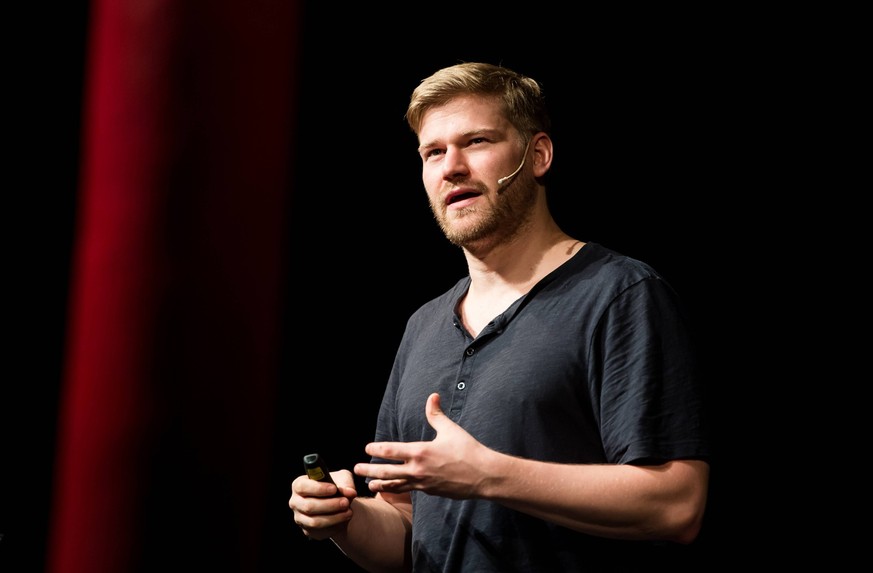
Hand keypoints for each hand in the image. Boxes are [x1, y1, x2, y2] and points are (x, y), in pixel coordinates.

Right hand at [288, 469, 356, 539]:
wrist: (337, 505)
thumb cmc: (335, 487)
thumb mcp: (342, 479)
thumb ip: (346, 483)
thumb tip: (350, 492)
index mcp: (299, 485)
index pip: (302, 487)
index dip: (318, 488)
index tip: (334, 489)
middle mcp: (296, 502)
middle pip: (309, 506)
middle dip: (330, 505)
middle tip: (345, 502)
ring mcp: (300, 518)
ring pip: (314, 521)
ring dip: (334, 517)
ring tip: (348, 512)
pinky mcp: (307, 531)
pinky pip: (320, 531)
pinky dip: (334, 526)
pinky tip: (344, 519)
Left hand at [354, 393, 490, 498]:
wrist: (483, 476)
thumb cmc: (468, 451)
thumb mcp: (450, 430)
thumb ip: (436, 414)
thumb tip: (432, 396)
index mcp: (421, 452)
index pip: (391, 451)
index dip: (376, 450)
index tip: (367, 448)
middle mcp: (418, 470)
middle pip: (387, 472)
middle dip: (369, 470)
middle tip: (356, 469)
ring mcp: (423, 483)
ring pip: (396, 485)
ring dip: (381, 484)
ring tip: (369, 485)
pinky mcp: (431, 491)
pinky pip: (410, 490)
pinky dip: (398, 490)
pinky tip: (394, 489)